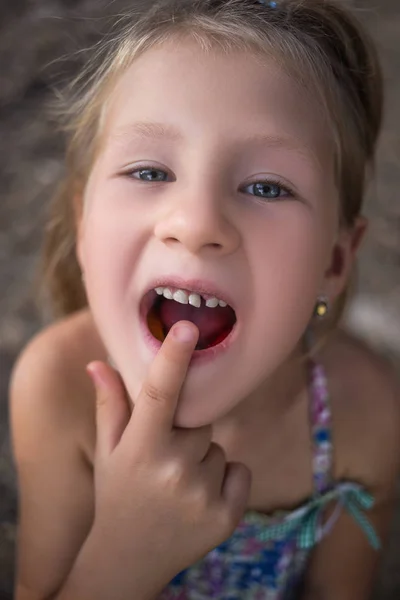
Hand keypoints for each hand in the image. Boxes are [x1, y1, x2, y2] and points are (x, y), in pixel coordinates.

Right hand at [86, 321, 250, 597]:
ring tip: (177, 484)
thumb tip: (99, 362)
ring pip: (219, 447)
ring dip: (203, 459)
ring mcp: (202, 495)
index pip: (159, 395)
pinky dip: (226, 480)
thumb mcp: (108, 450)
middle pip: (201, 421)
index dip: (174, 358)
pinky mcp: (227, 516)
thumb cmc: (117, 495)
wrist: (129, 561)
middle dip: (187, 432)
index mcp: (140, 448)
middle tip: (165, 457)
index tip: (188, 328)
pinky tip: (199, 498)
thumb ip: (110, 404)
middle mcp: (173, 470)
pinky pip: (240, 471)